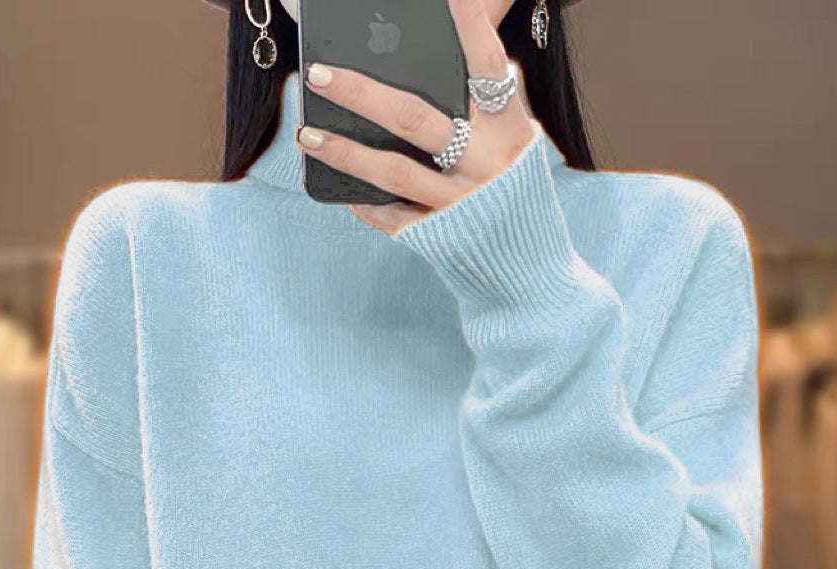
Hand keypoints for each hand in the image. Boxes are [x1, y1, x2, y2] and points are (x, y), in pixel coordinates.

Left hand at [295, 0, 537, 236]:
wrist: (529, 272)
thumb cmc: (518, 198)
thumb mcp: (519, 148)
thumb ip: (495, 108)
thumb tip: (475, 61)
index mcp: (511, 131)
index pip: (488, 68)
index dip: (470, 28)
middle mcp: (486, 165)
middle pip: (414, 118)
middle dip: (361, 92)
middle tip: (318, 73)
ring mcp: (460, 203)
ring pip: (391, 170)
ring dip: (343, 151)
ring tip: (307, 135)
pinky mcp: (440, 237)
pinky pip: (391, 216)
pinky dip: (362, 201)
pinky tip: (336, 187)